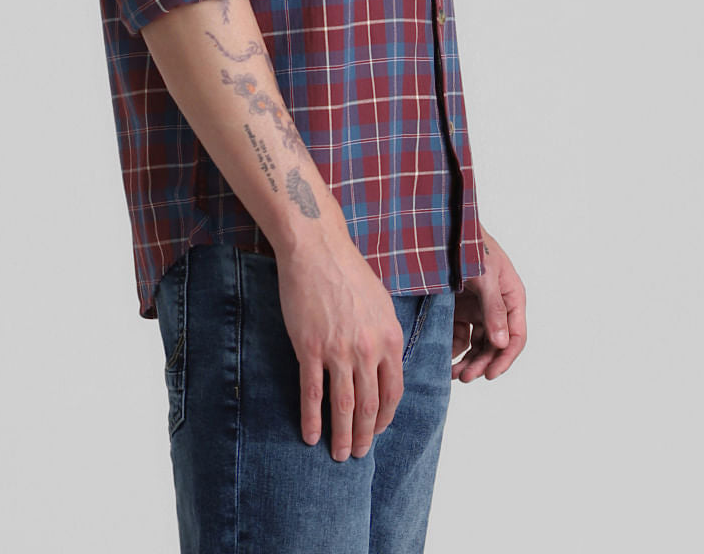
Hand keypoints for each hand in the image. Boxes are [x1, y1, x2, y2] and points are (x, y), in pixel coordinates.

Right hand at [276, 232, 404, 460]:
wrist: (317, 249)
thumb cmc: (349, 272)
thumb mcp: (382, 303)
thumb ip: (385, 336)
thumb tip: (385, 365)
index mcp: (389, 338)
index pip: (393, 391)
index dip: (384, 417)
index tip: (376, 430)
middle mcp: (368, 348)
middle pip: (369, 405)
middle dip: (364, 435)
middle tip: (357, 454)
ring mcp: (338, 350)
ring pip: (343, 405)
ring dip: (341, 435)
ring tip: (338, 455)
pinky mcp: (310, 348)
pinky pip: (312, 392)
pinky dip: (312, 418)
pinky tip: (310, 435)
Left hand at [451, 224, 525, 381]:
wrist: (445, 228)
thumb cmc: (471, 245)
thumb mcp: (485, 276)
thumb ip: (494, 309)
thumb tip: (501, 343)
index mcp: (512, 297)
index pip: (516, 336)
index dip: (505, 358)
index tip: (489, 375)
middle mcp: (498, 307)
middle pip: (495, 344)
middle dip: (482, 363)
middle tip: (465, 377)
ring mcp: (479, 308)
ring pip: (477, 344)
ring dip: (468, 360)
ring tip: (453, 373)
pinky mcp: (460, 308)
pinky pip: (461, 335)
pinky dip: (455, 348)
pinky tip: (445, 357)